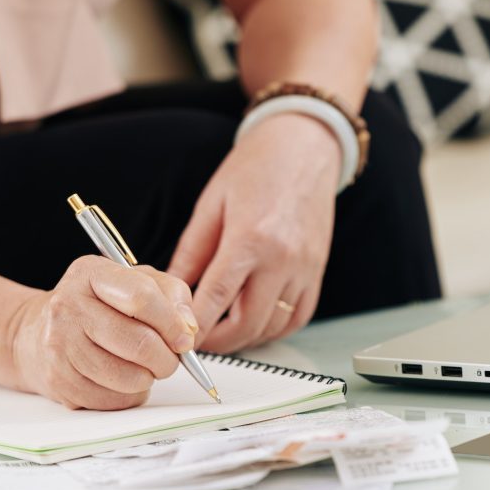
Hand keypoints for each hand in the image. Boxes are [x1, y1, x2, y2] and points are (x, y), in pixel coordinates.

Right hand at [8, 256, 198, 409]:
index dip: (172, 323)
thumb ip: (170, 294)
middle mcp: (68, 306)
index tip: (185, 338)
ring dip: (149, 378)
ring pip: (129, 377)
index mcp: (90, 273)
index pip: (141, 297)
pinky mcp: (59, 381)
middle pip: (139, 342)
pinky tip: (122, 380)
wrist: (35, 334)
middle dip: (167, 358)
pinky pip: (113, 400)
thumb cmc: (96, 306)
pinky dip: (130, 395)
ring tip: (144, 367)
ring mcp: (59, 346)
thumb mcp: (134, 281)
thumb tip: (188, 327)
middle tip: (170, 360)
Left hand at [168, 113, 340, 351]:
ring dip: (245, 337)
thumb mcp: (211, 205)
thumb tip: (172, 290)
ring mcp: (305, 268)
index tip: (178, 341)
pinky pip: (297, 317)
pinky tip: (254, 321)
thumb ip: (191, 253)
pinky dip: (274, 328)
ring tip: (222, 331)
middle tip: (197, 340)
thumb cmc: (256, 168)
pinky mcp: (317, 271)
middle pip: (248, 323)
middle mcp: (282, 259)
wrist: (304, 148)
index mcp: (250, 239)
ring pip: (273, 326)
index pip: (216, 298)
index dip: (194, 326)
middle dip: (219, 341)